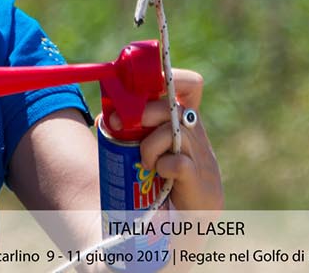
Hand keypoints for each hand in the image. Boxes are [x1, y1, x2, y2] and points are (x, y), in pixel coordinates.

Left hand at [106, 68, 223, 212]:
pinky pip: (178, 162)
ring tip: (145, 163)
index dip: (170, 78)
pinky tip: (160, 175)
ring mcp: (203, 160)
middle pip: (173, 107)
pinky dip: (162, 165)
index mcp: (188, 125)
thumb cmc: (163, 187)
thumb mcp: (152, 153)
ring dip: (149, 145)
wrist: (182, 229)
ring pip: (173, 132)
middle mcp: (198, 137)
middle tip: (120, 123)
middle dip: (142, 111)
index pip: (191, 86)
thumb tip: (105, 116)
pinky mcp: (200, 184)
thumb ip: (136, 133)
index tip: (142, 88)